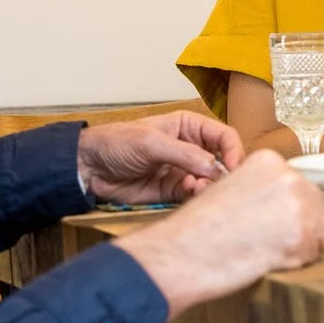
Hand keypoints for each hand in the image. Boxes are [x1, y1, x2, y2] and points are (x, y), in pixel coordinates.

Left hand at [78, 111, 245, 204]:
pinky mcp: (172, 191)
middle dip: (223, 172)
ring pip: (209, 181)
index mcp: (188, 126)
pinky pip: (193, 195)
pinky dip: (196, 196)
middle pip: (221, 161)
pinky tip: (190, 192)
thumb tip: (216, 168)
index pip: (223, 136)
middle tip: (220, 183)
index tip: (234, 167)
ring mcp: (182, 171)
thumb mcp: (151, 142)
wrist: (89, 167)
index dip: (234, 150)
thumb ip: (185, 155)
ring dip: (209, 186)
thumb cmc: (116, 142)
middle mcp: (190, 148)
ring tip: (199, 188)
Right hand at [116, 152, 323, 313]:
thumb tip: (284, 211)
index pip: (299, 185)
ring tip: (271, 254)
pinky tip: (271, 261)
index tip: (284, 222)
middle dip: (304, 226)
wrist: (183, 252)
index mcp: (268, 161)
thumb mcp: (229, 191)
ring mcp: (299, 206)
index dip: (294, 208)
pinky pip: (314, 252)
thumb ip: (261, 193)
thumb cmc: (197, 228)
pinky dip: (299, 262)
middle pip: (315, 205)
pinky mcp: (303, 237)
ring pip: (320, 230)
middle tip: (280, 244)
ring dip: (303, 246)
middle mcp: (288, 177)